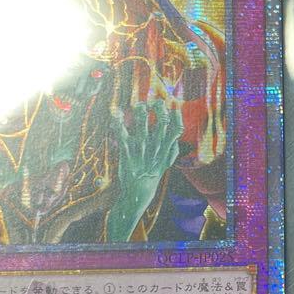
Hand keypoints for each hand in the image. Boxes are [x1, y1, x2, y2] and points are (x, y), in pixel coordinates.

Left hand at [108, 97, 183, 241]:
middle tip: (153, 103)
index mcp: (165, 148)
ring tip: (138, 105)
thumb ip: (173, 149)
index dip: (176, 114)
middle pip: (161, 122)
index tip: (171, 105)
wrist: (138, 191)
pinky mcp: (126, 152)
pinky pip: (122, 135)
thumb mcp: (167, 163)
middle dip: (159, 108)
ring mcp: (141, 149)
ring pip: (142, 125)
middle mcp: (155, 146)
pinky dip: (118, 123)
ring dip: (140, 111)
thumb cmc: (152, 174)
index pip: (176, 128)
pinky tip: (115, 114)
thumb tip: (178, 135)